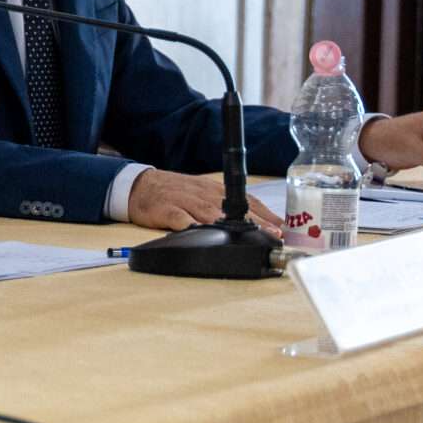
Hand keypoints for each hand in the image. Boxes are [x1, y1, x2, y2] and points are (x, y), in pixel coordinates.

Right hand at [125, 169, 281, 236]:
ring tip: (247, 236)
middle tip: (273, 234)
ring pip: (212, 213)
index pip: (246, 200)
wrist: (140, 186)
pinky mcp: (166, 210)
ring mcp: (185, 201)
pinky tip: (202, 234)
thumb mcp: (203, 195)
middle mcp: (204, 194)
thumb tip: (255, 223)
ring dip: (231, 225)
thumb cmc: (175, 193)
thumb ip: (225, 207)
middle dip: (256, 221)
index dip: (266, 214)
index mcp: (216, 190)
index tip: (282, 228)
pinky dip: (191, 226)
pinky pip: (180, 219)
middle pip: (234, 208)